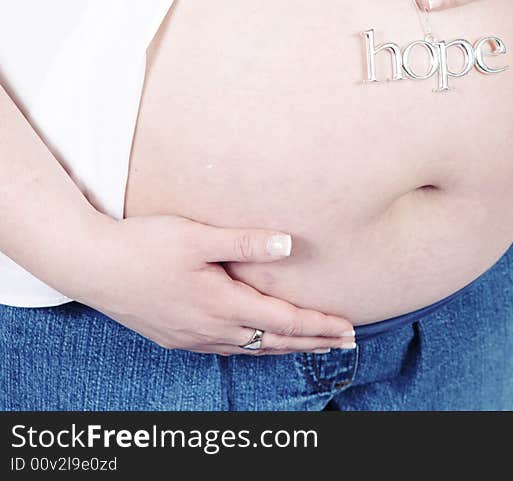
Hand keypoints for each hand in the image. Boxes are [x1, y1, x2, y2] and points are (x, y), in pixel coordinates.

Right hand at [63, 215, 355, 355]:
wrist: (88, 265)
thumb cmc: (142, 245)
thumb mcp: (196, 236)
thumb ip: (245, 242)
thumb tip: (289, 245)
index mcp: (221, 304)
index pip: (284, 321)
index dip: (320, 326)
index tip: (349, 328)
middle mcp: (210, 329)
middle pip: (275, 341)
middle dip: (314, 343)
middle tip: (347, 343)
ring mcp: (191, 337)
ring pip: (252, 349)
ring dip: (287, 347)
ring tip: (314, 346)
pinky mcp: (175, 337)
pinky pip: (227, 350)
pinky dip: (255, 349)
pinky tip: (259, 344)